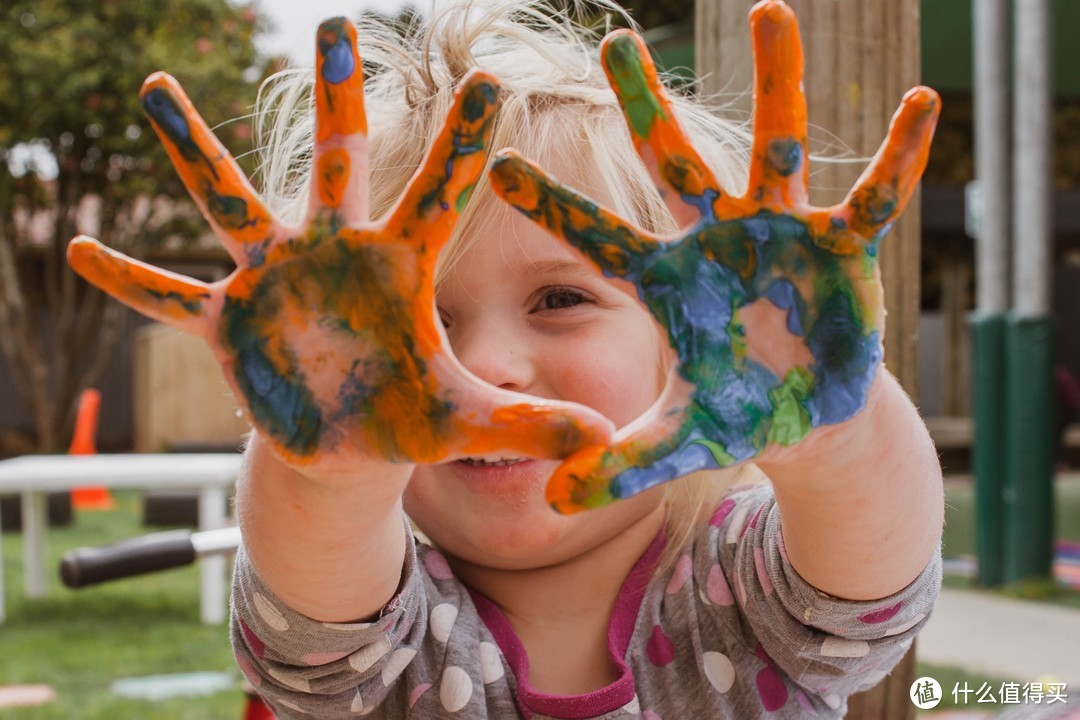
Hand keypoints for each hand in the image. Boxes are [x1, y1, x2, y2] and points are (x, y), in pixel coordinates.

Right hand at [68, 18, 610, 476]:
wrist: (347, 443)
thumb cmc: (408, 417)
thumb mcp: (465, 421)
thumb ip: (526, 424)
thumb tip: (599, 441)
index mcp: (398, 269)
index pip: (439, 195)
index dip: (462, 144)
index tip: (489, 80)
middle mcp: (334, 255)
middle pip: (335, 163)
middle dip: (335, 99)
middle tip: (335, 24)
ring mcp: (275, 281)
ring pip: (231, 203)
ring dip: (194, 153)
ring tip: (157, 90)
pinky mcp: (229, 322)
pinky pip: (169, 297)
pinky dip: (130, 279)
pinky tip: (76, 250)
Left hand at [489, 0, 938, 511]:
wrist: (804, 413)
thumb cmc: (735, 413)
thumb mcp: (676, 441)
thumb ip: (615, 466)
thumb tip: (549, 505)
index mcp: (668, 281)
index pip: (597, 238)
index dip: (551, 204)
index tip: (494, 160)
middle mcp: (716, 242)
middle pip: (672, 164)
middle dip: (647, 106)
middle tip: (617, 39)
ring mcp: (778, 236)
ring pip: (775, 149)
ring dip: (777, 84)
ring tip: (769, 10)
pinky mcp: (840, 248)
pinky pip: (871, 196)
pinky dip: (896, 157)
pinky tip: (920, 104)